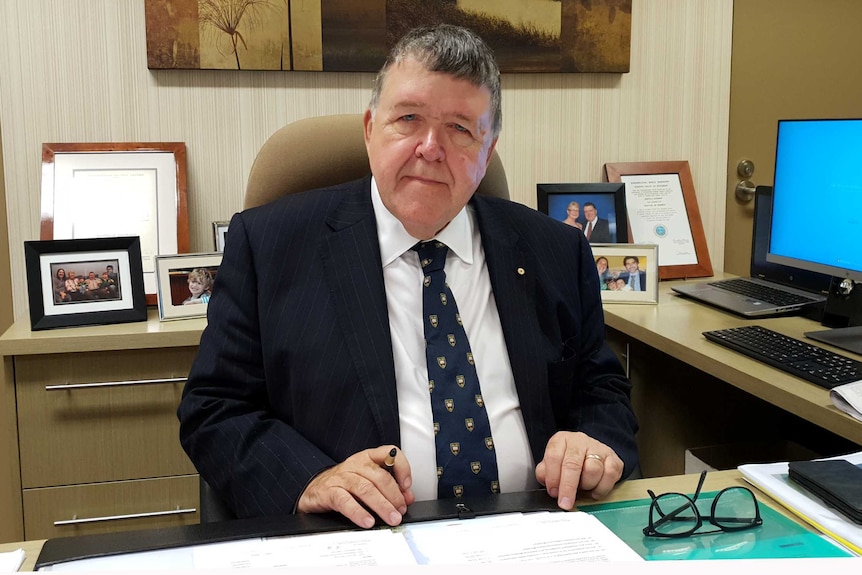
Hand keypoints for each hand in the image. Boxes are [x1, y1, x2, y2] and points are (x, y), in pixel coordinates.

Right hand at [297, 445, 414, 528]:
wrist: (314, 490)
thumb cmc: (344, 485)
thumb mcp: (368, 483)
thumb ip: (389, 489)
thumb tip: (407, 498)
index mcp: (367, 458)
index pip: (389, 453)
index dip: (402, 467)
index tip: (407, 485)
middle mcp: (355, 464)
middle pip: (379, 477)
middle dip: (394, 496)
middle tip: (400, 511)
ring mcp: (341, 477)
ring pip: (365, 489)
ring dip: (381, 505)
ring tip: (390, 518)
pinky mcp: (329, 491)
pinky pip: (345, 501)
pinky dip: (358, 512)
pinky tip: (367, 521)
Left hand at [535, 431, 622, 510]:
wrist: (590, 454)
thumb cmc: (568, 461)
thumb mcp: (551, 464)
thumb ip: (545, 473)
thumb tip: (549, 485)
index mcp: (561, 440)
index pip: (554, 456)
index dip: (552, 477)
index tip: (553, 492)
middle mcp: (580, 441)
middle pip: (573, 464)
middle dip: (568, 487)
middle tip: (565, 503)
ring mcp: (598, 448)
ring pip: (593, 470)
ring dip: (586, 485)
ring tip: (582, 488)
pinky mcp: (613, 459)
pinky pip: (610, 475)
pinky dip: (602, 488)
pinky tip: (594, 489)